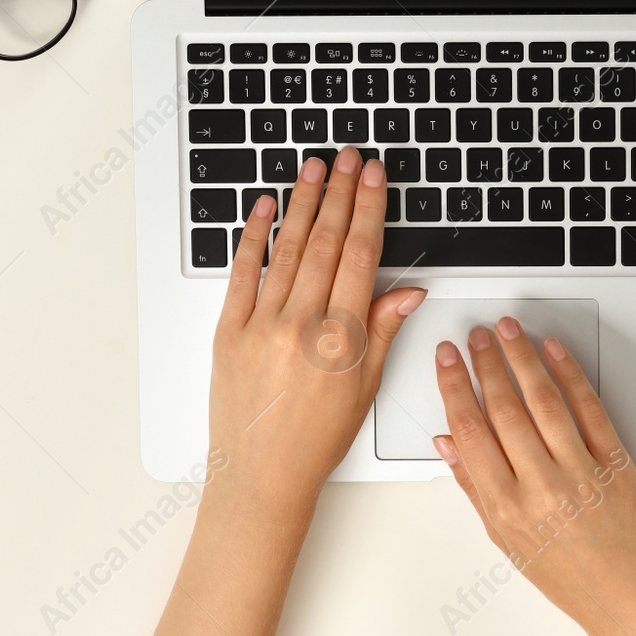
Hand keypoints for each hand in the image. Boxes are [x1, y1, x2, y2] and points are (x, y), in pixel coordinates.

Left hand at [205, 147, 424, 517]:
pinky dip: (253, 236)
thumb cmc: (314, 440)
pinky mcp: (228, 331)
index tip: (374, 177)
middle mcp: (300, 325)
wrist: (260, 478)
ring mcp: (261, 325)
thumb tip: (407, 289)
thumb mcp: (365, 386)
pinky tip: (265, 207)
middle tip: (348, 158)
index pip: (361, 256)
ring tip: (314, 169)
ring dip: (304, 203)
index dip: (370, 209)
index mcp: (340, 338)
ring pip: (288, 249)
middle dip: (341, 193)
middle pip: (327, 242)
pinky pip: (242, 272)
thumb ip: (383, 329)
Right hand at [433, 319, 635, 635]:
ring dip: (522, 358)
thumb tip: (447, 443)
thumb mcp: (506, 540)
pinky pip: (589, 408)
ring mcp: (581, 471)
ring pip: (543, 400)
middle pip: (504, 408)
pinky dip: (570, 374)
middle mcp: (542, 486)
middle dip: (485, 363)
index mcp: (508, 507)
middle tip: (475, 336)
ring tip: (508, 331)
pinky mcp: (614, 462)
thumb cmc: (570, 575)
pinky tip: (555, 351)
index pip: (470, 430)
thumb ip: (474, 486)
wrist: (630, 594)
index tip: (447, 359)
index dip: (453, 386)